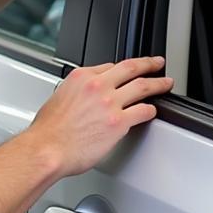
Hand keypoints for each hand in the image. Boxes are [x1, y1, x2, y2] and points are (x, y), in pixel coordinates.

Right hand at [25, 57, 172, 177]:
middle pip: (131, 68)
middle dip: (148, 63)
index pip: (108, 66)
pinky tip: (152, 111)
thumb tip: (83, 99)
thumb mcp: (58, 98)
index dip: (121, 70)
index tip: (127, 72)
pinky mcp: (119, 122)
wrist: (47, 149)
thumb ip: (76, 94)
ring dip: (158, 84)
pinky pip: (143, 111)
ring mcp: (110, 103)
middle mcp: (98, 86)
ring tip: (166, 83)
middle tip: (157, 63)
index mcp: (81, 77)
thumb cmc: (48, 131)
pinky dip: (151, 110)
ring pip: (143, 86)